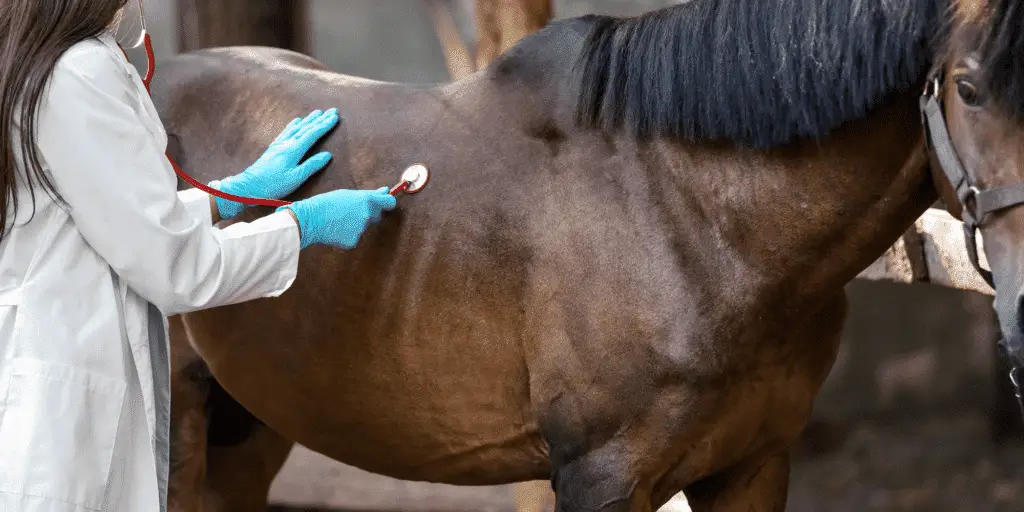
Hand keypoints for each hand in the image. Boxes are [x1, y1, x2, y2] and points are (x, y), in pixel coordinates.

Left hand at [212, 108, 339, 219]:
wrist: (249, 186)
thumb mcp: (296, 178)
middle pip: (306, 128)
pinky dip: (293, 125)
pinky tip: (296, 121)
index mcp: (294, 150)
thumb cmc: (274, 185)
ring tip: (317, 113)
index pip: (313, 134)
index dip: (325, 125)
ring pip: (296, 128)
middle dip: (320, 119)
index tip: (335, 117)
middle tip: (332, 111)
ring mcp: (279, 144)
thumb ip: (312, 165)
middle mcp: (287, 143)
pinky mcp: (273, 148)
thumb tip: (327, 155)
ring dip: (308, 120)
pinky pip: (286, 131)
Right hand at [278, 187, 396, 249]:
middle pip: (376, 216)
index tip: (385, 203)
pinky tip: (336, 229)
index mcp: (367, 200)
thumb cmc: (326, 203)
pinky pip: (355, 237)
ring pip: (363, 227)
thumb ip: (369, 194)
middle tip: (351, 211)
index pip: (389, 202)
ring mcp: (361, 230)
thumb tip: (385, 191)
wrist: (309, 219)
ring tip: (338, 219)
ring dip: (356, 224)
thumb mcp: (348, 194)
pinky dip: (348, 235)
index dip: (388, 202)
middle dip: (368, 213)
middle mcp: (367, 215)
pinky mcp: (354, 241)